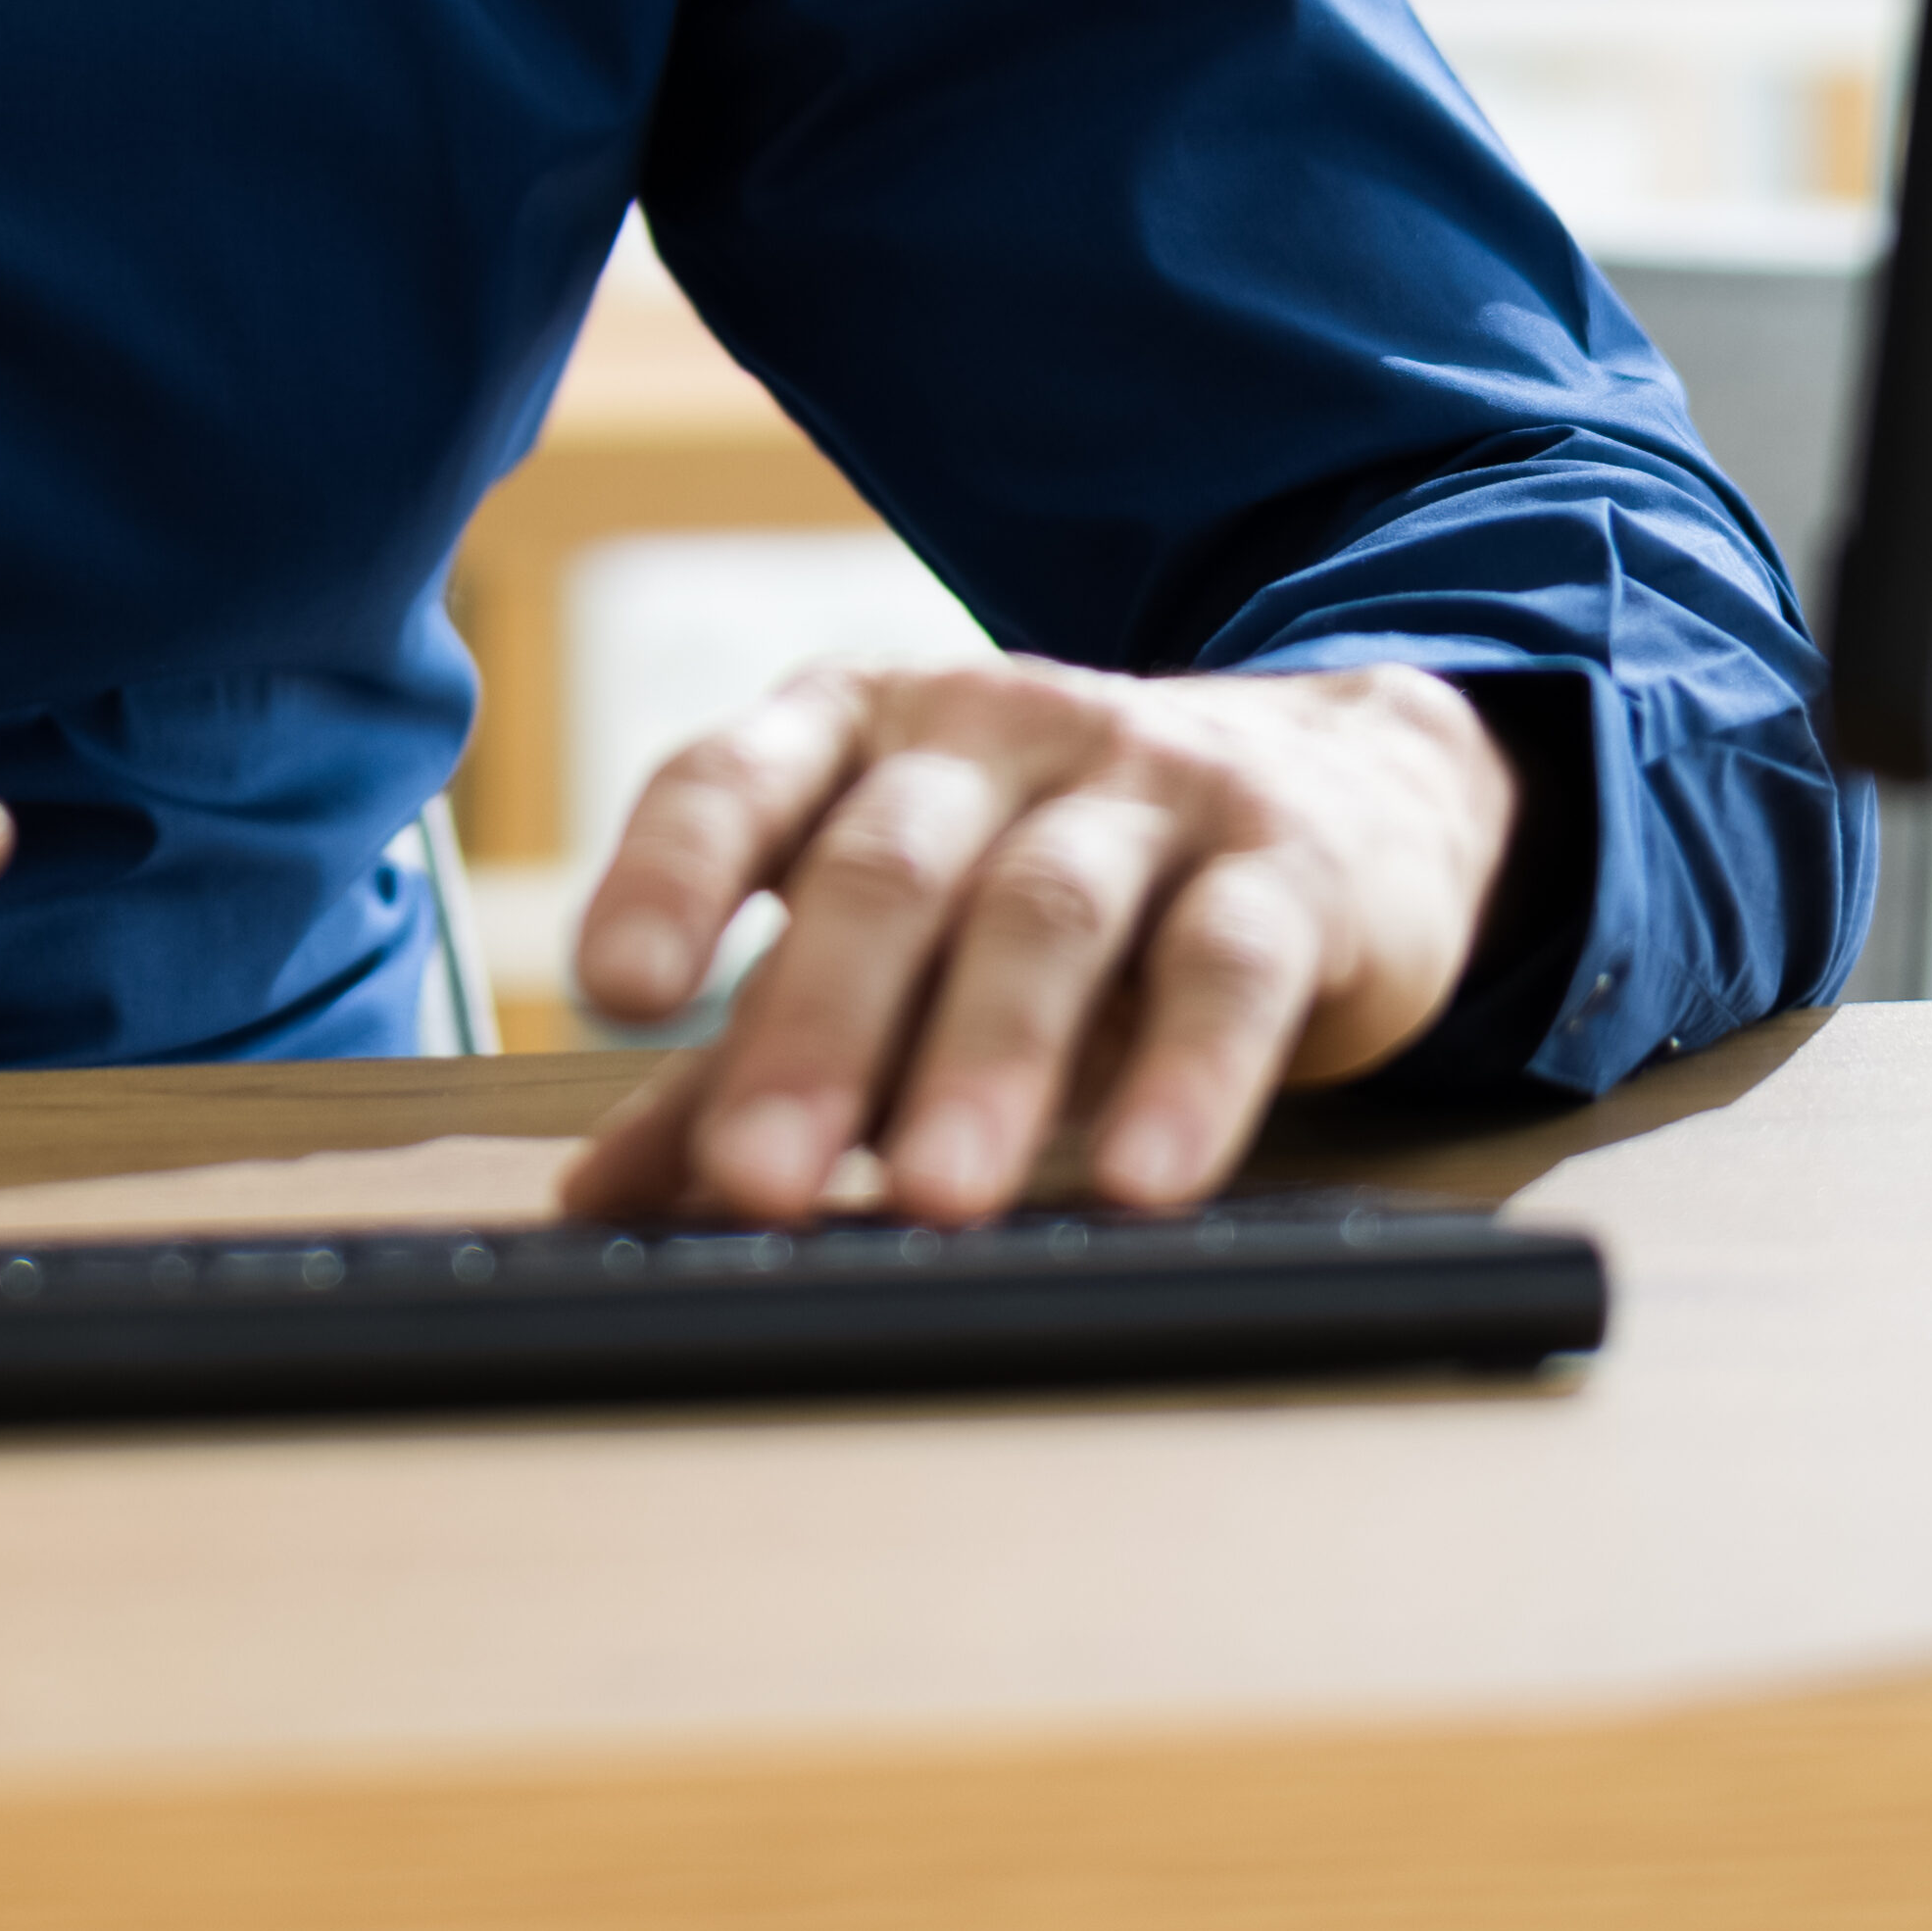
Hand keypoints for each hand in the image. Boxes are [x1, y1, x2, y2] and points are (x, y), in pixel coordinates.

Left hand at [551, 657, 1515, 1231]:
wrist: (1337, 784)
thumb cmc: (1055, 879)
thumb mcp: (899, 943)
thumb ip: (747, 1057)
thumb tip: (593, 1202)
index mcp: (858, 732)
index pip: (737, 779)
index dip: (669, 874)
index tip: (616, 989)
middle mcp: (990, 727)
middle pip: (886, 865)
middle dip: (817, 1026)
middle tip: (759, 1180)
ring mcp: (1145, 778)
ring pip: (1048, 910)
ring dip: (985, 1060)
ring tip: (936, 1198)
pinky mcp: (1287, 859)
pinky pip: (1228, 961)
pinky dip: (1186, 1073)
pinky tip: (1143, 1177)